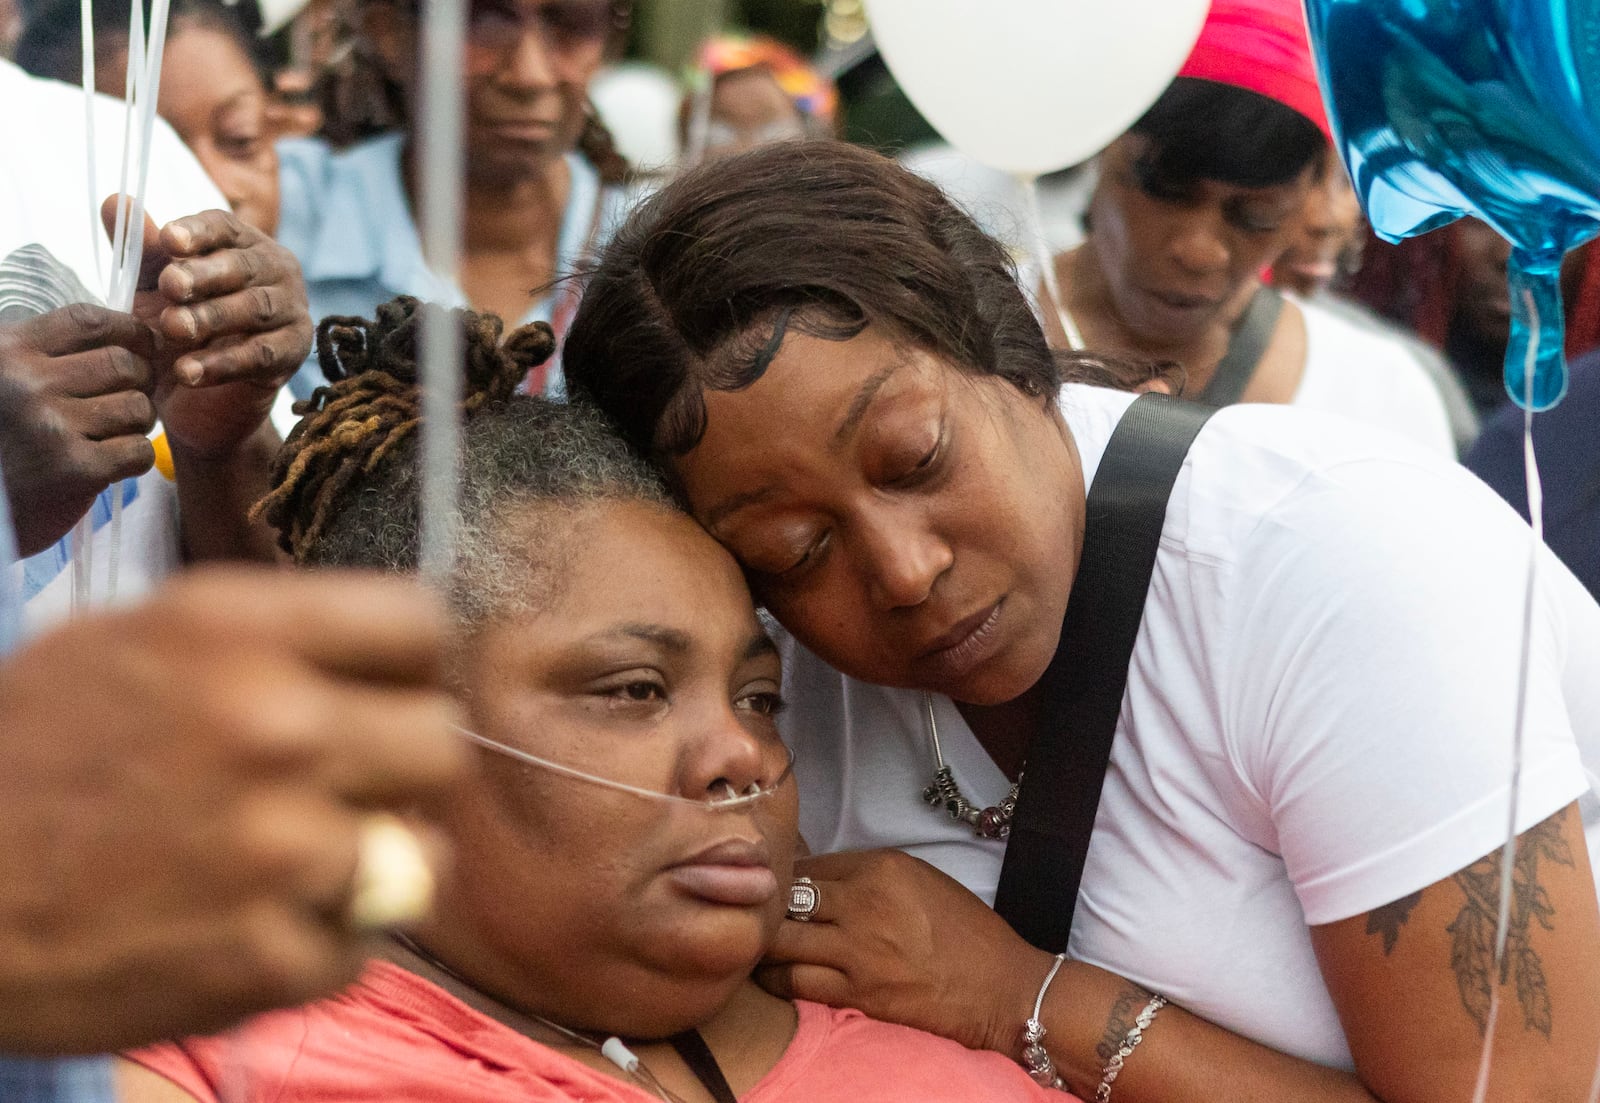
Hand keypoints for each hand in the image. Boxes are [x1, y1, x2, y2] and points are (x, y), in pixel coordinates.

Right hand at [0, 303, 156, 555]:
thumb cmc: (2, 438)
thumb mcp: (7, 380)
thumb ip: (52, 355)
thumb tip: (132, 335)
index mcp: (8, 351)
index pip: (88, 321)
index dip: (130, 330)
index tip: (145, 345)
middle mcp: (28, 384)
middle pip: (123, 364)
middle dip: (141, 381)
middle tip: (131, 396)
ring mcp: (52, 426)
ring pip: (137, 407)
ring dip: (138, 422)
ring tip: (115, 432)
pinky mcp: (75, 469)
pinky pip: (137, 450)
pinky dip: (134, 457)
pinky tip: (111, 462)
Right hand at [0, 567, 466, 1053]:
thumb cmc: (23, 756)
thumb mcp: (132, 644)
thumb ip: (268, 645)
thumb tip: (383, 668)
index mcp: (236, 629)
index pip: (419, 626)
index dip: (406, 667)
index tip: (380, 693)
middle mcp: (275, 725)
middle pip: (439, 743)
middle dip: (396, 770)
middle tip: (333, 790)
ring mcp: (279, 847)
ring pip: (419, 853)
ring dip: (364, 865)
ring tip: (276, 867)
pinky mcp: (265, 956)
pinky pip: (360, 946)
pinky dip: (313, 945)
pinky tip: (234, 925)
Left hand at [107, 200, 311, 458]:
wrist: (199, 400)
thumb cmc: (179, 332)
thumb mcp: (151, 291)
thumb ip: (139, 251)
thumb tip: (113, 201)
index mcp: (241, 244)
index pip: (223, 226)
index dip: (198, 231)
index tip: (169, 241)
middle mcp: (275, 270)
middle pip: (244, 265)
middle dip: (204, 275)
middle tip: (169, 286)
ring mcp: (292, 309)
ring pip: (256, 307)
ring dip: (213, 317)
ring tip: (173, 329)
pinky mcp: (294, 351)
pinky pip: (262, 354)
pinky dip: (223, 363)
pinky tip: (187, 371)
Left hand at [756, 848, 1051, 1053]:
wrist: (1001, 988)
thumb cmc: (967, 933)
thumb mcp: (920, 879)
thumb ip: (870, 875)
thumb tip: (820, 880)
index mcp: (882, 868)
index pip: (809, 864)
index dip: (786, 878)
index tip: (775, 888)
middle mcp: (864, 903)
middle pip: (786, 898)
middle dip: (764, 907)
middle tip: (751, 914)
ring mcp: (858, 951)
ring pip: (780, 940)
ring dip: (763, 942)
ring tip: (753, 944)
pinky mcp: (858, 993)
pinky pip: (795, 981)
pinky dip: (775, 978)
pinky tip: (769, 975)